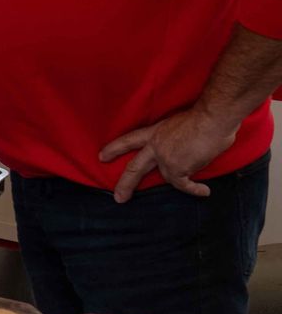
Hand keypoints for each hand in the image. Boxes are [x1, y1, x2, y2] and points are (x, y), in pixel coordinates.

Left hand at [99, 107, 238, 201]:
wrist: (211, 119)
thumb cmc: (203, 117)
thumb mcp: (179, 124)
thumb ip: (175, 138)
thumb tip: (186, 147)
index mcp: (154, 132)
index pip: (129, 140)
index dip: (115, 148)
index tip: (102, 156)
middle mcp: (155, 146)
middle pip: (134, 167)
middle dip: (125, 183)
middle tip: (118, 197)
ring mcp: (164, 158)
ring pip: (166, 177)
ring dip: (181, 182)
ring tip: (196, 188)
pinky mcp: (176, 169)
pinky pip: (184, 184)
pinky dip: (195, 189)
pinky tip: (203, 191)